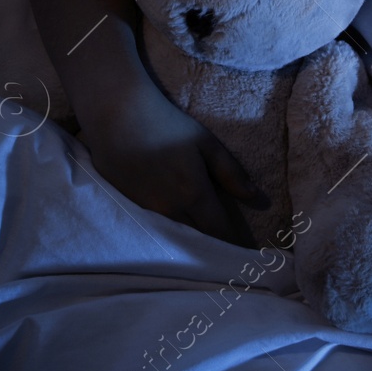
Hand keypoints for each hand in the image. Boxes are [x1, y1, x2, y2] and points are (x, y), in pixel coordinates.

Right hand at [82, 79, 268, 248]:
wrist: (117, 117)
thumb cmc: (166, 125)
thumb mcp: (205, 142)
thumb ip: (231, 172)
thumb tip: (255, 198)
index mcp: (193, 195)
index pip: (219, 233)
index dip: (233, 244)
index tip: (246, 253)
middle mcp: (170, 211)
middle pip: (197, 240)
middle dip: (212, 247)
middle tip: (226, 251)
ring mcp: (147, 213)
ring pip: (175, 237)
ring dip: (190, 241)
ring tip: (202, 245)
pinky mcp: (129, 209)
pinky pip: (156, 228)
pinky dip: (168, 232)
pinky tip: (175, 229)